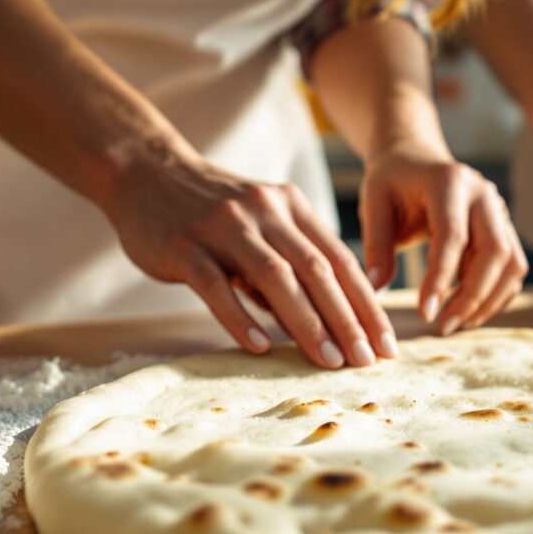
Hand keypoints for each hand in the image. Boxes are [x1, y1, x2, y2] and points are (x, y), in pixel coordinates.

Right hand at [108, 151, 395, 368]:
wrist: (145, 172)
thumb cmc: (211, 212)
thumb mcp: (261, 224)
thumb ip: (291, 262)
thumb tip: (329, 320)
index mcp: (291, 206)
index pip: (340, 260)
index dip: (367, 304)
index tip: (386, 344)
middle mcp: (264, 211)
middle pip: (317, 269)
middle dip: (347, 319)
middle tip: (366, 360)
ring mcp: (224, 226)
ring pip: (275, 277)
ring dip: (306, 323)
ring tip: (327, 361)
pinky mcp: (185, 245)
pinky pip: (217, 285)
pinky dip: (240, 317)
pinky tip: (260, 345)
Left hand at [360, 143, 526, 334]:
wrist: (415, 158)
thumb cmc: (392, 181)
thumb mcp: (374, 204)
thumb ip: (376, 244)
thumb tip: (374, 287)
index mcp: (449, 182)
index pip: (453, 236)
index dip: (442, 278)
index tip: (425, 313)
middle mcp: (484, 194)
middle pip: (495, 251)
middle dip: (473, 296)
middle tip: (443, 326)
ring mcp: (500, 210)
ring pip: (512, 262)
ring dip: (488, 299)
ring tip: (455, 322)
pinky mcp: (505, 227)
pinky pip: (512, 266)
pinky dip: (496, 293)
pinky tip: (468, 309)